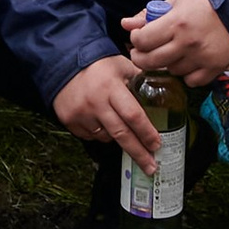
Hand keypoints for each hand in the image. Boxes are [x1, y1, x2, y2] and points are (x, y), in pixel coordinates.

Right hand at [53, 54, 161, 170]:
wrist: (63, 61)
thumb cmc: (97, 64)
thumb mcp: (121, 65)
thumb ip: (141, 78)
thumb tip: (165, 85)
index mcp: (111, 87)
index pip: (133, 115)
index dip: (147, 133)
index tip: (157, 145)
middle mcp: (95, 102)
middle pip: (121, 135)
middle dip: (139, 153)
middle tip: (151, 167)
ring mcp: (81, 113)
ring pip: (106, 137)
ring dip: (117, 138)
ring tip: (120, 128)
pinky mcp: (70, 120)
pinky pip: (91, 135)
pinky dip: (99, 133)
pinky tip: (100, 121)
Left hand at [122, 0, 228, 88]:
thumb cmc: (205, 2)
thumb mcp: (176, 1)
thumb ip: (149, 14)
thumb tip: (126, 24)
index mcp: (175, 23)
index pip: (142, 40)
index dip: (135, 40)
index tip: (138, 37)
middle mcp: (186, 43)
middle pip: (151, 61)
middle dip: (141, 58)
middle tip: (142, 53)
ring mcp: (200, 59)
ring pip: (171, 71)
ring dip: (167, 63)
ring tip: (170, 52)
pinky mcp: (214, 69)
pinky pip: (190, 81)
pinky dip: (186, 74)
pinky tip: (187, 62)